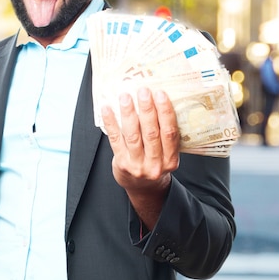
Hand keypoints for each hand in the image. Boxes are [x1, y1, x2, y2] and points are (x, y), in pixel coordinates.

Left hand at [101, 87, 179, 224]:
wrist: (143, 188)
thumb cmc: (156, 163)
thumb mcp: (167, 154)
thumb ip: (165, 135)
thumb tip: (158, 102)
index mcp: (171, 160)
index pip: (169, 133)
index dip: (165, 113)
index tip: (161, 94)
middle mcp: (155, 164)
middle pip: (151, 133)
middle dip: (147, 109)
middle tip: (143, 91)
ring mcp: (137, 165)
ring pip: (133, 135)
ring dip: (128, 113)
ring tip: (125, 97)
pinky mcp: (121, 163)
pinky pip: (115, 140)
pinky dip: (111, 123)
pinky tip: (108, 109)